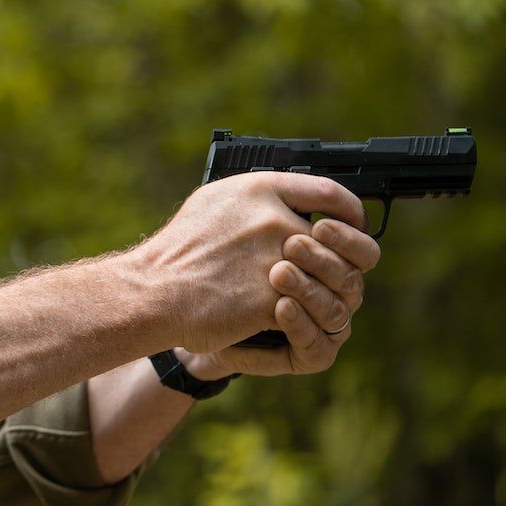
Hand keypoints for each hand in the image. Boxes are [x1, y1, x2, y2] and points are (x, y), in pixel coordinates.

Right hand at [128, 172, 370, 354]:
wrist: (153, 292)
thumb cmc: (179, 251)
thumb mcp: (215, 202)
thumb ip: (260, 198)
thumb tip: (296, 200)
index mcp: (260, 189)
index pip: (331, 192)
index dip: (351, 213)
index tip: (351, 225)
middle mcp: (273, 220)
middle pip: (338, 241)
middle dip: (337, 262)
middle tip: (331, 273)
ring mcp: (276, 259)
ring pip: (331, 278)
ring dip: (324, 291)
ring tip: (307, 297)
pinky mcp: (274, 298)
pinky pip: (310, 307)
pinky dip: (302, 315)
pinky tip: (285, 315)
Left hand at [183, 216, 380, 377]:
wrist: (179, 305)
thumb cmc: (212, 256)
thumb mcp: (240, 214)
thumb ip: (281, 197)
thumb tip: (319, 186)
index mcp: (324, 257)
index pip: (359, 247)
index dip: (348, 235)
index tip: (319, 224)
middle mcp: (329, 291)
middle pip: (352, 276)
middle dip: (326, 259)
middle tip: (291, 246)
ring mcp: (320, 324)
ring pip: (339, 311)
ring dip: (310, 288)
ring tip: (278, 273)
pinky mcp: (305, 353)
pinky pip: (319, 347)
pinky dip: (301, 325)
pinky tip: (280, 307)